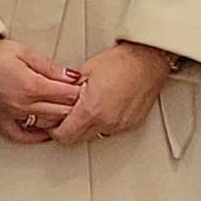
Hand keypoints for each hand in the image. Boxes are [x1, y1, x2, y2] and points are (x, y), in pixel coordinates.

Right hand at [0, 37, 82, 144]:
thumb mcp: (25, 52)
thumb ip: (49, 67)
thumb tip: (70, 76)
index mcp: (31, 85)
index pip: (66, 95)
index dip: (79, 92)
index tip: (85, 89)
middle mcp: (23, 104)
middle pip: (59, 111)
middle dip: (74, 106)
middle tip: (82, 101)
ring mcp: (12, 115)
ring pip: (45, 124)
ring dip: (59, 120)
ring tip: (68, 113)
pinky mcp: (0, 121)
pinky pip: (21, 136)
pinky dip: (36, 137)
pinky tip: (45, 133)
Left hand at [51, 40, 181, 143]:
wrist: (148, 60)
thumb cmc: (121, 62)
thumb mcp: (84, 71)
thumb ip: (67, 91)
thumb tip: (55, 99)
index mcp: (91, 110)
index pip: (64, 135)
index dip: (54, 130)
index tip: (52, 123)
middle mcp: (106, 122)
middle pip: (77, 139)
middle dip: (68, 130)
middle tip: (66, 116)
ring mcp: (120, 125)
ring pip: (94, 136)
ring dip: (86, 127)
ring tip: (87, 109)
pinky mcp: (131, 124)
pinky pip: (110, 131)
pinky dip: (102, 124)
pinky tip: (103, 109)